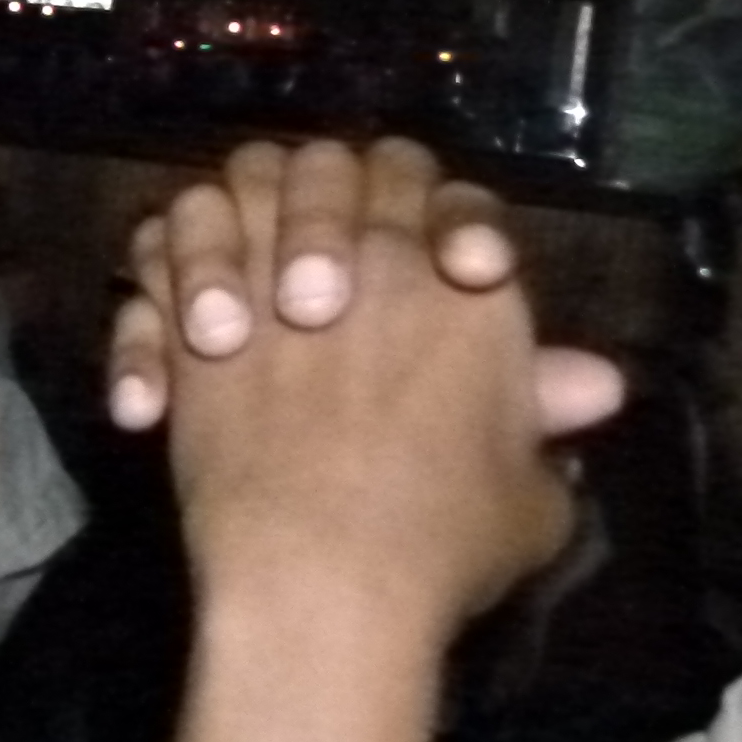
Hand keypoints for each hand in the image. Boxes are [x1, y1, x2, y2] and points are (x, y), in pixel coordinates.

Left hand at [124, 137, 615, 637]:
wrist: (321, 577)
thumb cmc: (442, 542)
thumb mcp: (527, 489)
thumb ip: (542, 417)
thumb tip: (591, 380)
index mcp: (459, 288)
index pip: (452, 197)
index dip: (454, 219)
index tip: (457, 270)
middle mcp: (358, 260)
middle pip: (333, 163)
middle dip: (325, 199)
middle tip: (324, 285)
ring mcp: (261, 281)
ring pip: (232, 185)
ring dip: (234, 225)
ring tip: (242, 296)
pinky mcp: (183, 325)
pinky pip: (150, 256)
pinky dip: (154, 291)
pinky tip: (179, 348)